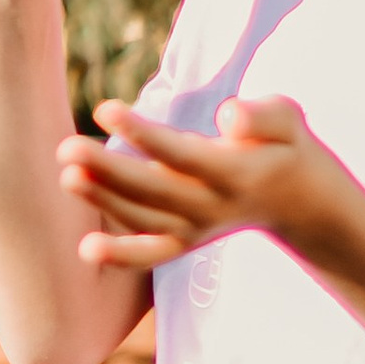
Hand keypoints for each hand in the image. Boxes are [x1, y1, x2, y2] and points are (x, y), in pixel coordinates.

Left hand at [57, 93, 361, 275]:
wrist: (299, 201)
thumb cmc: (285, 146)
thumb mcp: (289, 121)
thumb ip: (263, 116)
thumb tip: (228, 115)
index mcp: (236, 174)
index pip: (182, 155)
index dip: (142, 134)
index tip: (104, 109)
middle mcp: (213, 208)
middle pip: (153, 191)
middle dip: (108, 172)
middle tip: (65, 149)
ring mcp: (197, 230)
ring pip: (145, 221)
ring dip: (103, 202)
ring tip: (66, 177)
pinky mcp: (184, 241)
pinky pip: (150, 253)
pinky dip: (120, 254)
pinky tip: (86, 246)